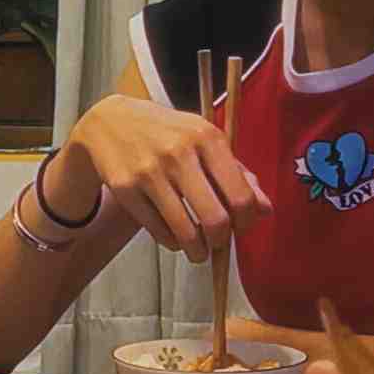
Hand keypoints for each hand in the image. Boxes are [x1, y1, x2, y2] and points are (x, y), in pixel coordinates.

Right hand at [65, 94, 271, 261]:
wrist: (109, 122)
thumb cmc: (165, 132)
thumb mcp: (203, 140)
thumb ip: (237, 172)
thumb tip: (265, 210)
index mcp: (206, 137)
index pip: (240, 196)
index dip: (246, 221)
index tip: (241, 227)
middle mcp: (178, 153)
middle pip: (216, 219)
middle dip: (220, 241)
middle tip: (217, 242)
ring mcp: (149, 171)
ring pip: (185, 231)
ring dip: (197, 251)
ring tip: (198, 252)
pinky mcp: (125, 187)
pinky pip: (158, 230)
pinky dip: (171, 242)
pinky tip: (174, 238)